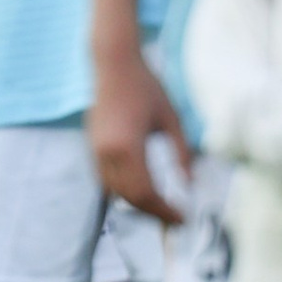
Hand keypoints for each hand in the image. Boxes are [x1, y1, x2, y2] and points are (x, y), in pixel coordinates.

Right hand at [88, 35, 187, 217]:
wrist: (114, 64)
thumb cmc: (146, 86)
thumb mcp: (172, 119)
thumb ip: (182, 153)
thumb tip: (190, 183)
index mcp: (128, 147)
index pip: (146, 192)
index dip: (164, 210)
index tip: (182, 218)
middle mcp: (108, 153)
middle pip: (130, 197)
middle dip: (152, 212)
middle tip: (173, 217)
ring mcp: (96, 150)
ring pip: (115, 191)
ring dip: (136, 203)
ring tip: (159, 207)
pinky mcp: (91, 145)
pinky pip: (106, 179)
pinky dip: (123, 190)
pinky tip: (140, 189)